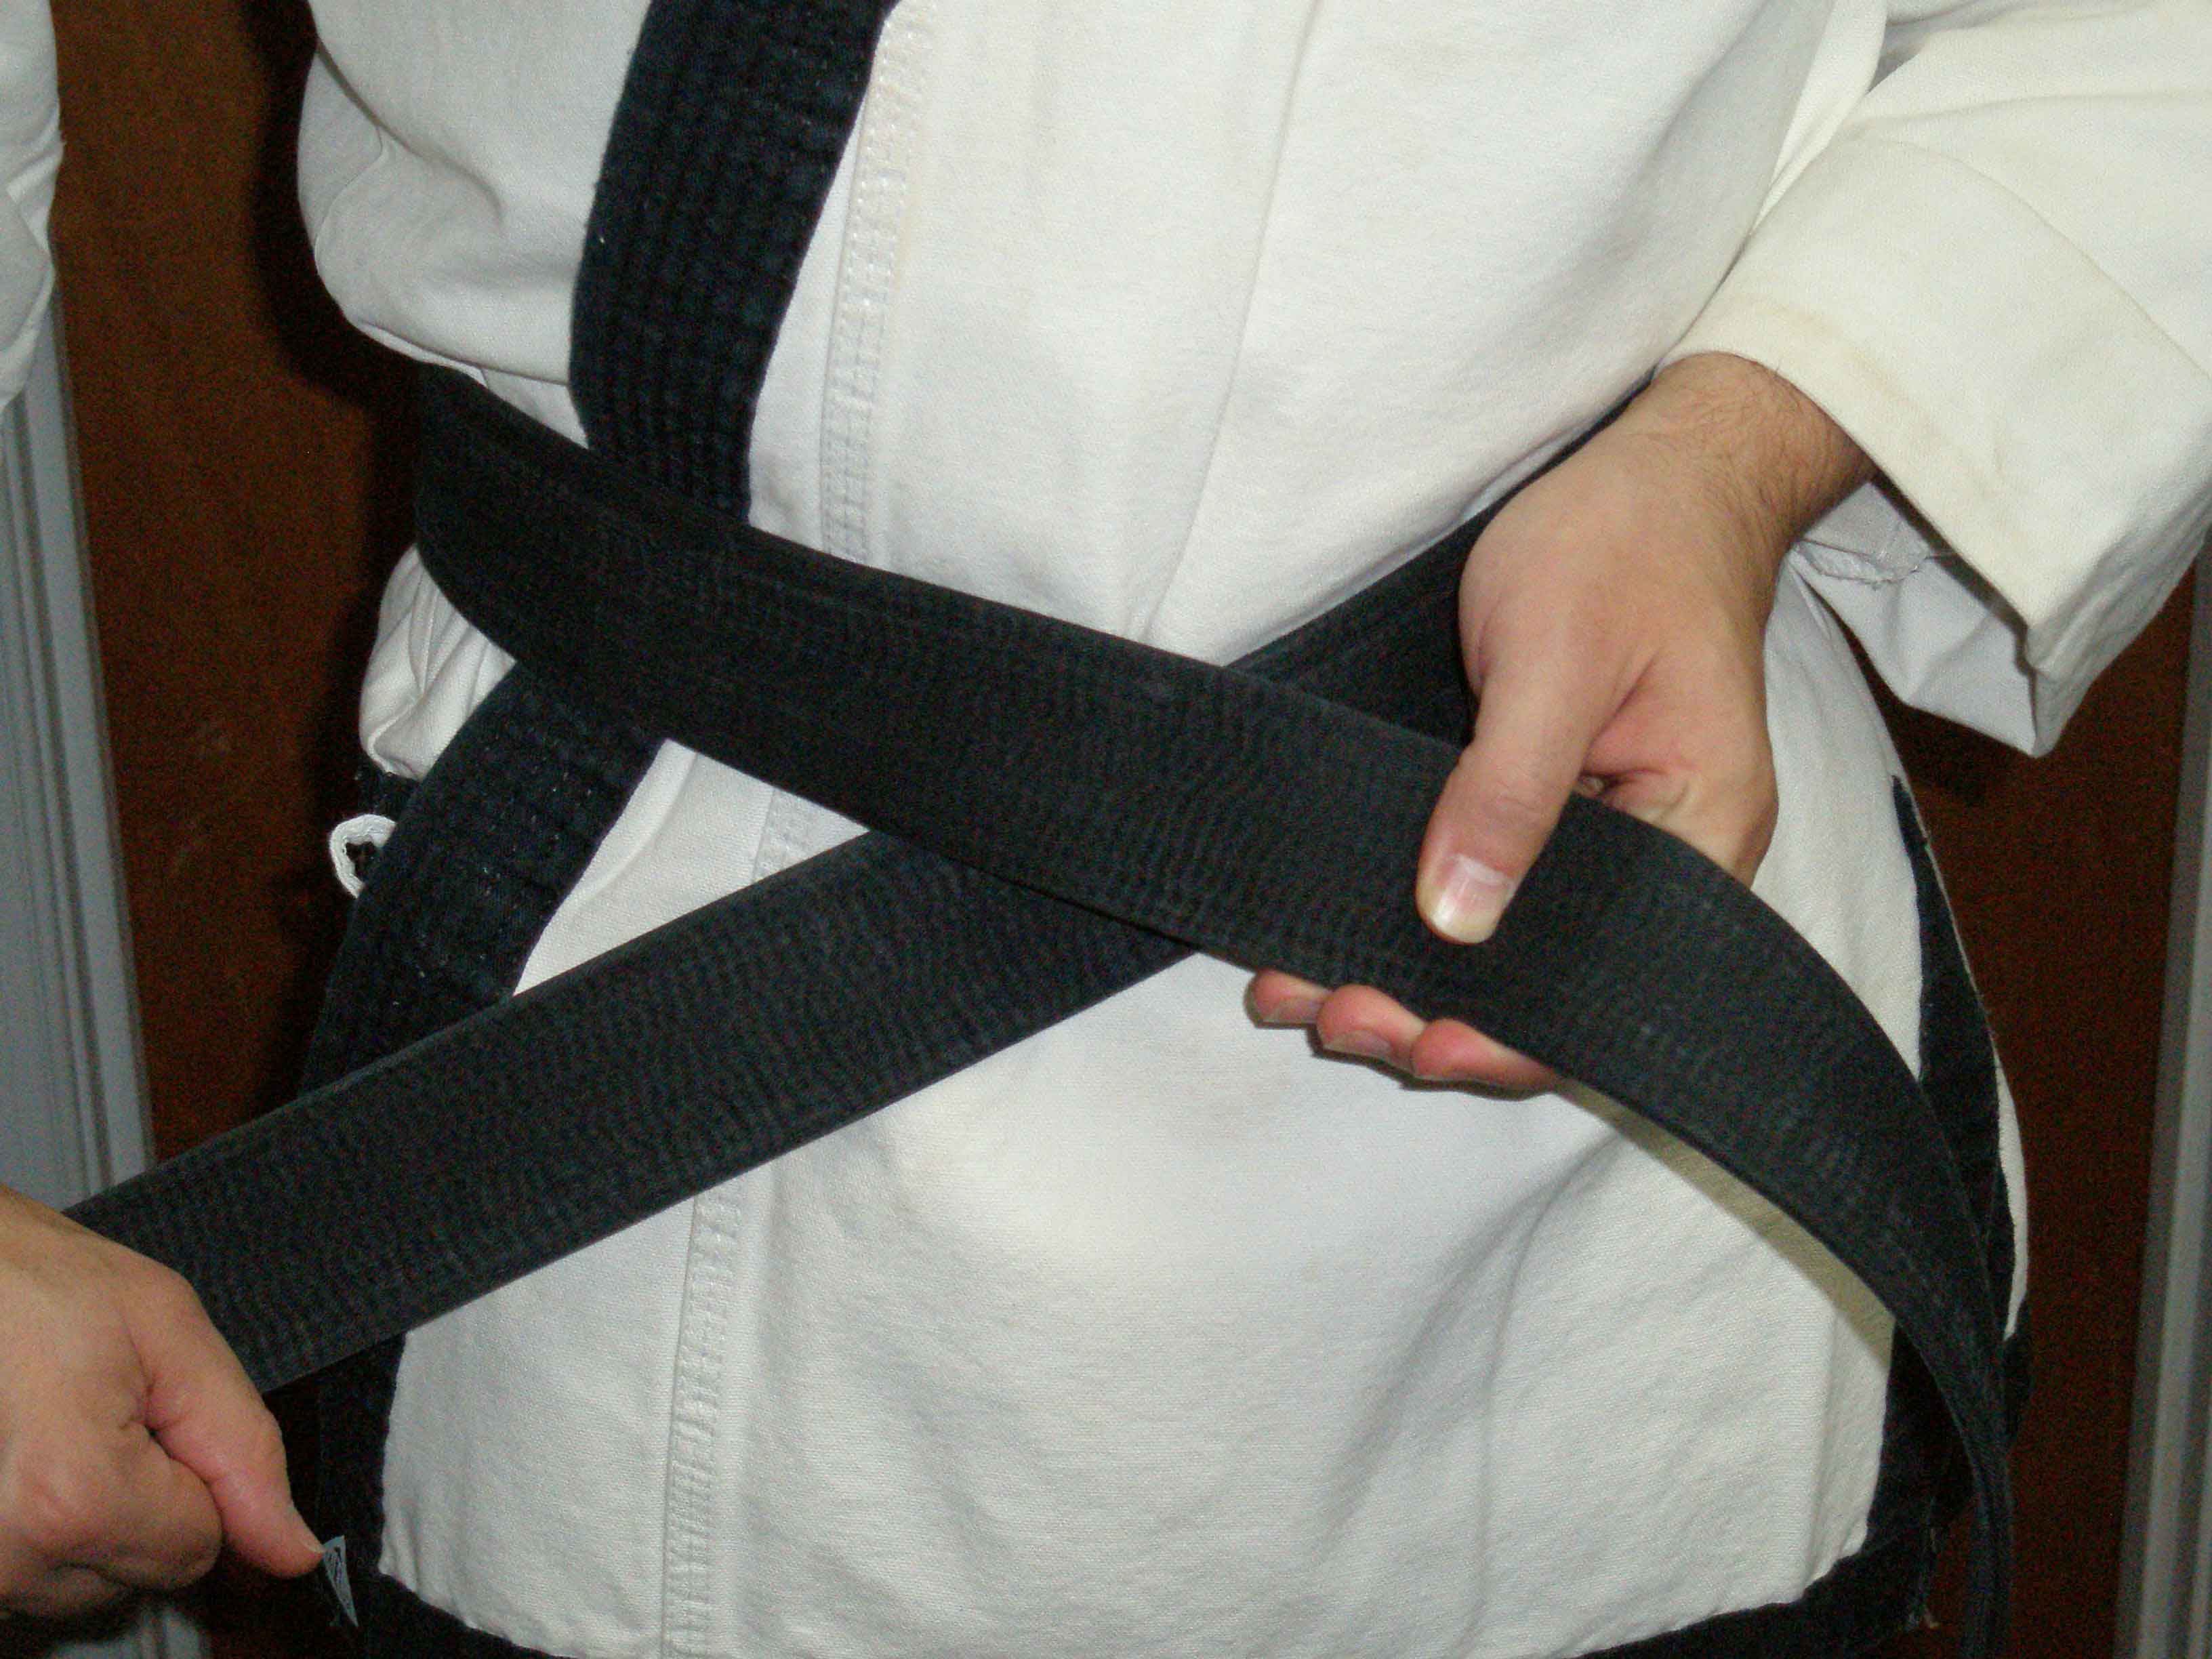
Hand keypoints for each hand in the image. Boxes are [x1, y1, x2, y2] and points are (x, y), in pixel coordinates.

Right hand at [0, 1186, 320, 1620]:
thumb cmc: (30, 1283)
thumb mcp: (168, 1332)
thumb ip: (244, 1448)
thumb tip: (291, 1549)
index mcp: (72, 1496)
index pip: (200, 1545)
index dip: (194, 1473)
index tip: (148, 1412)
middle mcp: (8, 1558)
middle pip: (140, 1572)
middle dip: (141, 1497)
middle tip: (91, 1413)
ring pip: (86, 1583)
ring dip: (88, 1515)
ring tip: (49, 1432)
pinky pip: (31, 1579)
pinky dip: (40, 1532)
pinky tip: (20, 1464)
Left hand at [1247, 353, 1872, 1088]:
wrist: (1660, 467)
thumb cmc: (1627, 541)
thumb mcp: (1555, 657)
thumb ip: (1509, 791)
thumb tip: (1457, 920)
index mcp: (1700, 834)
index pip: (1605, 982)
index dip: (1509, 1033)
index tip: (1411, 1041)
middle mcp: (1663, 856)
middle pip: (1549, 979)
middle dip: (1434, 1012)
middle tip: (1322, 1014)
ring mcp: (1607, 833)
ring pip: (1506, 942)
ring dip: (1404, 972)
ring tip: (1296, 994)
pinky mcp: (1554, 803)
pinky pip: (1485, 882)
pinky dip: (1408, 913)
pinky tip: (1324, 932)